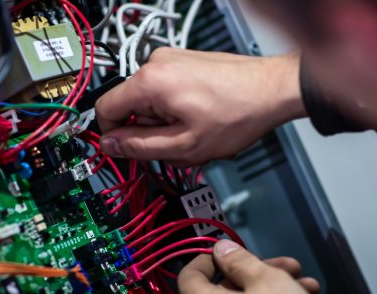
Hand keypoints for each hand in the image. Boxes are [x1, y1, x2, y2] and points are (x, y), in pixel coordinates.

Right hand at [96, 48, 305, 166]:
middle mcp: (155, 64)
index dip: (113, 136)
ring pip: (150, 105)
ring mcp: (171, 60)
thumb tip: (110, 146)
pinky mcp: (183, 63)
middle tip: (180, 144)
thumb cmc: (237, 114)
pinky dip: (178, 112)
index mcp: (149, 82)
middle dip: (151, 133)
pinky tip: (200, 120)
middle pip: (131, 109)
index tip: (129, 150)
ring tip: (196, 132)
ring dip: (168, 126)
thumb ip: (139, 147)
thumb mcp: (183, 146)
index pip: (104, 110)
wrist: (272, 91)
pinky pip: (165, 94)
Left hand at [178, 240, 323, 293]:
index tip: (230, 251)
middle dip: (256, 272)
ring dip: (270, 289)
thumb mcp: (263, 278)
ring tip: (303, 282)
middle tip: (284, 265)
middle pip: (223, 290)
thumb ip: (239, 260)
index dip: (209, 258)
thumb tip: (221, 250)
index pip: (190, 275)